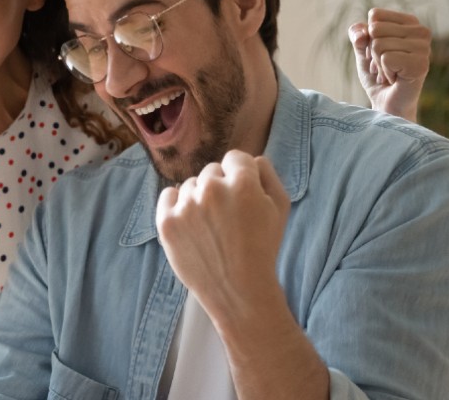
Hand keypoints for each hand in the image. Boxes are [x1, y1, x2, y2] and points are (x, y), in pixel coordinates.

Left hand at [155, 150, 291, 314]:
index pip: (235, 158)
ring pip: (190, 185)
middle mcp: (211, 189)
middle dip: (221, 187)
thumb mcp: (281, 207)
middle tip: (228, 216)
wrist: (239, 290)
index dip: (241, 176)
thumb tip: (250, 159)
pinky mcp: (167, 222)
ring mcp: (186, 206)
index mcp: (242, 183)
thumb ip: (267, 174)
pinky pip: (167, 195)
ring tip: (211, 226)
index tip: (242, 196)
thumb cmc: (263, 248)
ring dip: (199, 198)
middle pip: (212, 171)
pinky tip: (190, 221)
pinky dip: (176, 204)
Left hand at [349, 8, 429, 121]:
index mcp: (410, 22)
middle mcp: (421, 31)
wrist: (386, 104)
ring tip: (390, 74)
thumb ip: (357, 34)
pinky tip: (395, 79)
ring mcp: (424, 48)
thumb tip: (363, 33)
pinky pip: (386, 58)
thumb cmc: (377, 76)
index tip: (380, 53)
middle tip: (385, 67)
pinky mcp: (421, 64)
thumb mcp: (362, 50)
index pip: (375, 15)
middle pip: (376, 29)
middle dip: (372, 52)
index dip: (369, 37)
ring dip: (378, 64)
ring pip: (379, 44)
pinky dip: (384, 72)